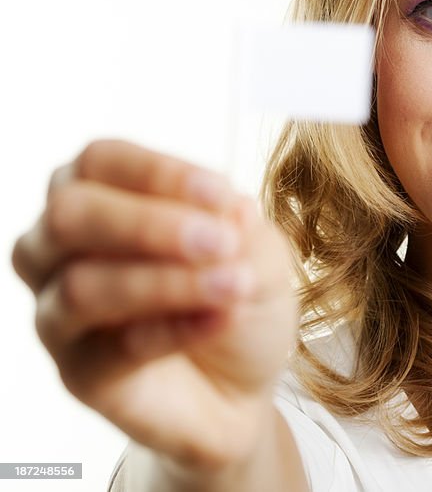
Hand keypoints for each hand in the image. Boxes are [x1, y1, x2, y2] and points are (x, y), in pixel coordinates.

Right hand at [11, 139, 299, 470]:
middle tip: (222, 243)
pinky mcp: (80, 373)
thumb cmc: (236, 295)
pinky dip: (177, 329)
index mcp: (99, 195)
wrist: (243, 385)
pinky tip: (223, 319)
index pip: (99, 161)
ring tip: (235, 286)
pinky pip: (113, 348)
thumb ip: (239, 226)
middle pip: (69, 214)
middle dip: (149, 224)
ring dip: (169, 282)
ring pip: (83, 286)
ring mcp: (61, 313)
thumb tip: (228, 209)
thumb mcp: (258, 250)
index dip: (157, 172)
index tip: (223, 194)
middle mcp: (60, 249)